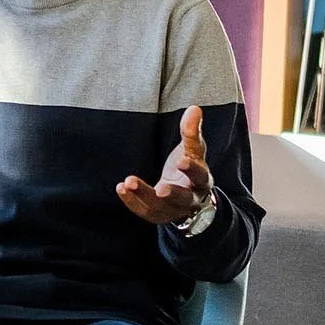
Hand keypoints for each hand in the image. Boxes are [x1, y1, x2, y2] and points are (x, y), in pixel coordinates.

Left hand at [117, 105, 210, 224]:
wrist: (188, 194)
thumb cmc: (190, 166)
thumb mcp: (193, 150)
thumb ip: (192, 131)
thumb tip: (194, 108)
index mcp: (202, 181)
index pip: (201, 176)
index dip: (193, 169)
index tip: (182, 161)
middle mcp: (191, 199)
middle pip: (184, 199)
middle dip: (173, 194)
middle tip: (161, 189)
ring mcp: (174, 210)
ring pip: (161, 208)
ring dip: (144, 195)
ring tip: (129, 181)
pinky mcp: (159, 215)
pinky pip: (145, 212)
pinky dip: (132, 202)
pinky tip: (121, 188)